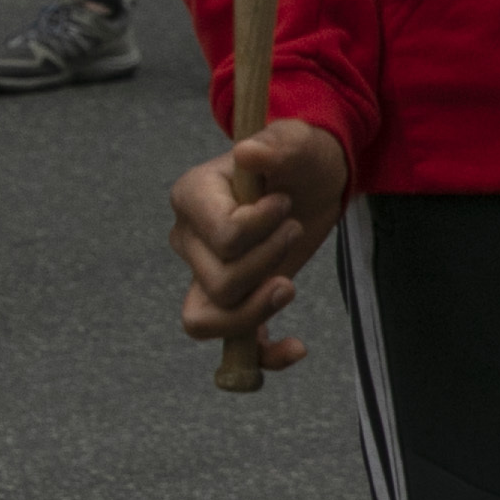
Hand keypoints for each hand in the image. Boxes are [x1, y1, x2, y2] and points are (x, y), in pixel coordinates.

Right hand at [168, 118, 348, 376]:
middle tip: (295, 229)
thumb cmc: (300, 157)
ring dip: (257, 311)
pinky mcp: (232, 299)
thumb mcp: (298, 142)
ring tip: (289, 285)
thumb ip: (276, 145)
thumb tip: (248, 155)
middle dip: (268, 264)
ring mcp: (205, 273)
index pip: (223, 239)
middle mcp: (189, 239)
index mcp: (192, 197)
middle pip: (218, 282)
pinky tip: (296, 347)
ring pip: (210, 319)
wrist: (310, 180)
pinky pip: (231, 346)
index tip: (285, 203)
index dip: (262, 231)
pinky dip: (261, 358)